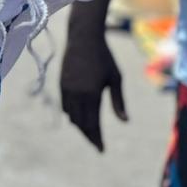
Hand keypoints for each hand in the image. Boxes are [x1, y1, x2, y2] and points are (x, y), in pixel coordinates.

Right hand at [60, 27, 127, 151]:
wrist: (84, 36)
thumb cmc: (104, 56)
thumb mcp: (116, 78)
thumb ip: (119, 101)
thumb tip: (125, 121)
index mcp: (92, 94)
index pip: (93, 124)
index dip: (97, 139)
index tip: (102, 150)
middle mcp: (77, 94)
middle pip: (81, 124)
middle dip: (89, 136)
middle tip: (97, 145)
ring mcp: (67, 88)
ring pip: (72, 116)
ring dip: (80, 126)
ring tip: (89, 132)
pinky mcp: (61, 83)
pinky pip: (65, 106)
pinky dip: (72, 115)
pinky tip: (79, 117)